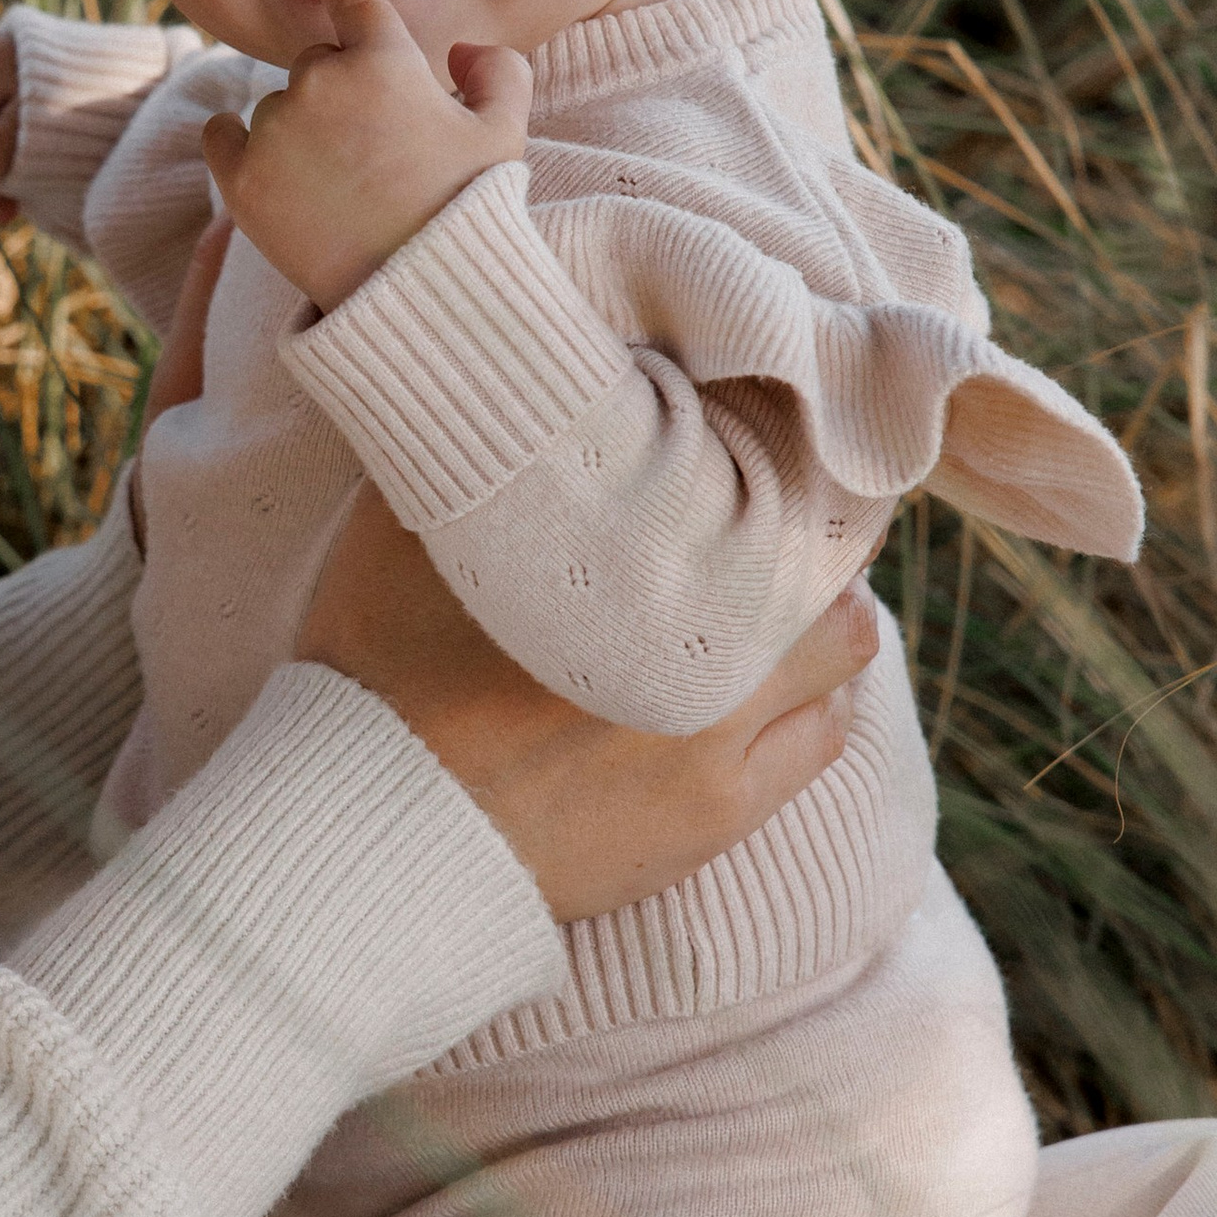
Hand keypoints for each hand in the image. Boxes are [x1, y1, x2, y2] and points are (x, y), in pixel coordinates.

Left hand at [197, 0, 530, 310]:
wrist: (415, 294)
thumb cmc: (466, 212)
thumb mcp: (505, 134)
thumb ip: (497, 70)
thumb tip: (458, 49)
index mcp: (384, 59)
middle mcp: (321, 82)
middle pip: (318, 65)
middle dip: (339, 91)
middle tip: (370, 148)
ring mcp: (275, 130)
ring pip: (276, 105)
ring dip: (297, 126)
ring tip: (337, 182)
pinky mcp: (241, 179)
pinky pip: (221, 134)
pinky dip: (234, 140)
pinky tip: (259, 159)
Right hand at [298, 489, 877, 921]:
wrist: (374, 829)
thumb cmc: (378, 672)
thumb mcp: (402, 528)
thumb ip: (476, 453)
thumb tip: (514, 387)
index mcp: (630, 559)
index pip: (756, 476)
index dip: (771, 450)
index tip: (760, 442)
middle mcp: (698, 642)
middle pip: (823, 559)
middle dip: (808, 533)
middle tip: (777, 517)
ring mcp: (720, 737)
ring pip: (841, 652)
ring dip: (821, 619)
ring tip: (779, 608)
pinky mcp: (719, 816)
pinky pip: (820, 739)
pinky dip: (814, 700)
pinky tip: (779, 688)